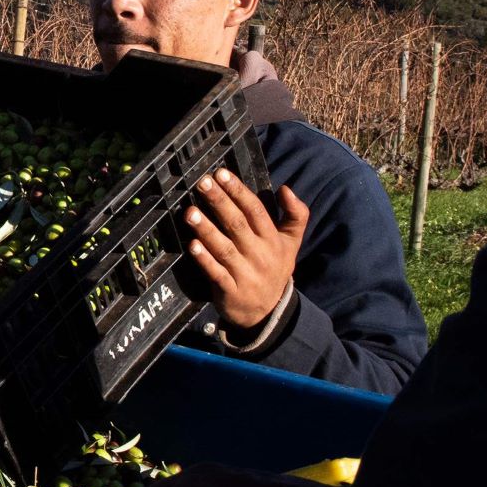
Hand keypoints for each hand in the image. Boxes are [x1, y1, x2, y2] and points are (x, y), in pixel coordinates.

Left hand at [186, 166, 307, 329]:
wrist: (270, 312)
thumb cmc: (275, 268)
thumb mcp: (292, 242)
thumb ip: (296, 215)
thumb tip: (286, 189)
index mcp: (273, 240)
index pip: (256, 211)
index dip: (238, 191)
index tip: (222, 174)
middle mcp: (259, 254)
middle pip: (237, 224)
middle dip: (219, 202)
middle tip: (202, 183)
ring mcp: (245, 273)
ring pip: (224, 247)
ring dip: (206, 229)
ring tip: (190, 212)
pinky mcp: (230, 290)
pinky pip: (216, 272)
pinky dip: (205, 259)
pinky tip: (193, 245)